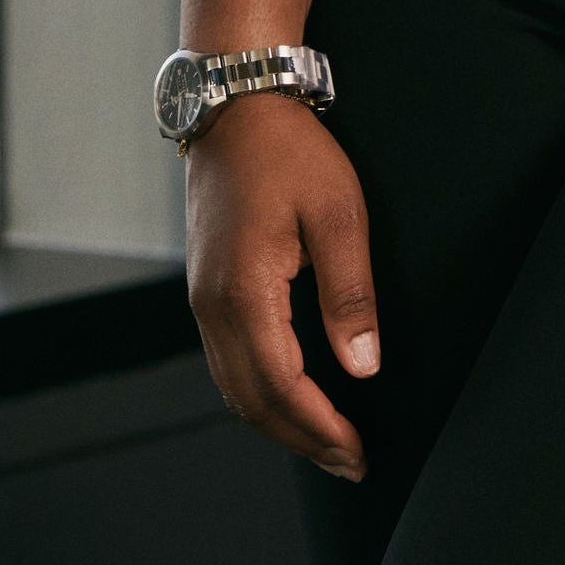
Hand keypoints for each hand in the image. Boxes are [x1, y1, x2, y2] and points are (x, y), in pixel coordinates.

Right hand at [185, 91, 380, 477]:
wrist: (233, 102)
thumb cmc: (290, 150)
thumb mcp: (339, 212)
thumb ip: (350, 293)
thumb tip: (362, 367)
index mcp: (244, 293)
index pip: (282, 387)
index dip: (321, 428)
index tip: (358, 453)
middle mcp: (212, 306)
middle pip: (252, 401)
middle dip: (302, 439)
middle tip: (351, 462)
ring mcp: (202, 299)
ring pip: (234, 387)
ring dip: (279, 422)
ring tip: (327, 441)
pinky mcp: (205, 287)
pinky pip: (227, 360)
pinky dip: (259, 392)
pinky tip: (292, 396)